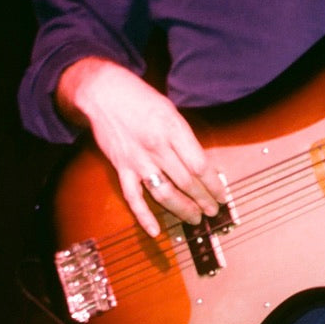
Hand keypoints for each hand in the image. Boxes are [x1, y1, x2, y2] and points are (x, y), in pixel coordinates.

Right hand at [56, 58, 225, 235]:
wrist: (102, 92)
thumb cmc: (139, 98)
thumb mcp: (169, 111)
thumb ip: (184, 137)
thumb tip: (201, 165)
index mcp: (172, 129)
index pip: (199, 165)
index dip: (214, 184)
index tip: (223, 196)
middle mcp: (156, 146)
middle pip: (186, 182)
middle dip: (203, 200)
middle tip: (214, 211)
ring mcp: (138, 160)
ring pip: (165, 193)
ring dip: (182, 209)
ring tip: (196, 218)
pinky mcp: (121, 168)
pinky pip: (133, 197)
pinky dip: (143, 216)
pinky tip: (155, 231)